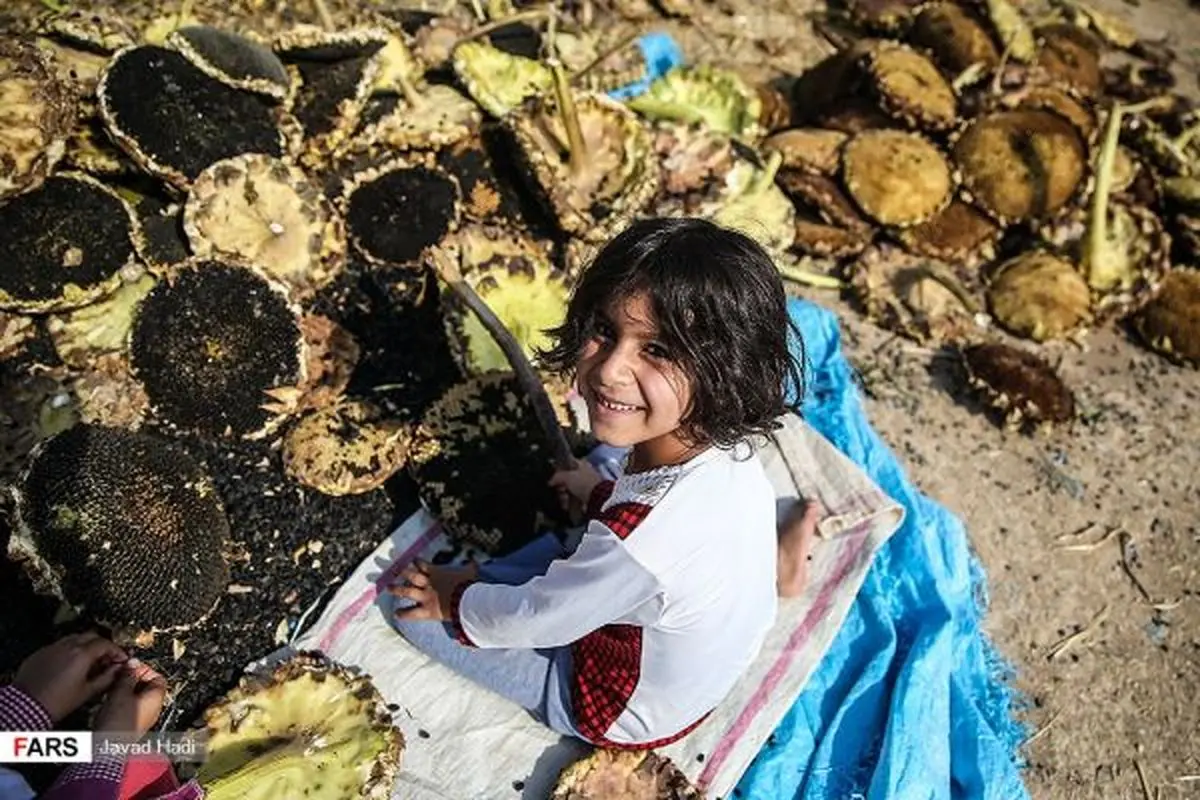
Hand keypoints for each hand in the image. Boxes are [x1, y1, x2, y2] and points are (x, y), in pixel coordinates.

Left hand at [13, 633, 127, 721]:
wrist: (26, 707)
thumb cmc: (54, 702)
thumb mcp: (87, 692)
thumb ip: (107, 678)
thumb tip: (117, 670)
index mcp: (81, 655)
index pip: (106, 644)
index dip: (116, 651)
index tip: (120, 658)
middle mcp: (67, 647)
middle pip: (91, 635)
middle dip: (102, 645)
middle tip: (106, 658)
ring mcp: (52, 648)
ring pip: (75, 638)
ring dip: (85, 645)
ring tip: (88, 661)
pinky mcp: (40, 653)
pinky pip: (59, 646)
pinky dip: (69, 651)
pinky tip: (69, 665)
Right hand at [93, 658, 166, 736]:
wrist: (106, 748)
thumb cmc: (117, 724)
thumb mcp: (121, 692)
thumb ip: (128, 675)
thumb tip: (133, 663)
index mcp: (156, 699)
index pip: (158, 677)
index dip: (144, 669)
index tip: (131, 666)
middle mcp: (153, 709)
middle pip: (148, 687)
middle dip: (133, 679)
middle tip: (120, 676)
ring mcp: (143, 718)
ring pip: (137, 697)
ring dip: (126, 690)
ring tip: (113, 687)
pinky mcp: (131, 725)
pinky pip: (130, 707)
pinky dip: (122, 701)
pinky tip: (110, 700)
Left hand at [388, 560, 477, 621]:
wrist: (468, 601)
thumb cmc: (469, 585)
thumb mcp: (471, 573)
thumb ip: (471, 567)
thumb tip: (475, 561)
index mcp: (438, 573)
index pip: (423, 565)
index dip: (417, 562)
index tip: (412, 560)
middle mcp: (428, 584)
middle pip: (411, 575)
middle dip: (402, 572)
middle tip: (395, 570)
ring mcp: (426, 597)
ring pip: (407, 592)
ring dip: (397, 589)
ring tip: (388, 588)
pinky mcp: (427, 611)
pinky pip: (412, 613)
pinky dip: (404, 613)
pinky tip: (396, 614)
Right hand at [548, 459, 603, 510]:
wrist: (597, 498)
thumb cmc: (583, 482)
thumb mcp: (567, 476)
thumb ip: (557, 476)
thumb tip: (550, 482)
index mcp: (581, 464)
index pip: (566, 463)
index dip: (559, 469)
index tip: (554, 476)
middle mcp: (582, 474)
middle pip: (565, 479)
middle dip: (561, 485)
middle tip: (561, 489)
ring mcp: (583, 486)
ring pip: (567, 490)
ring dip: (563, 495)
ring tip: (565, 498)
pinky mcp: (584, 497)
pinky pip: (571, 499)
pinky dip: (568, 502)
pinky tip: (567, 504)